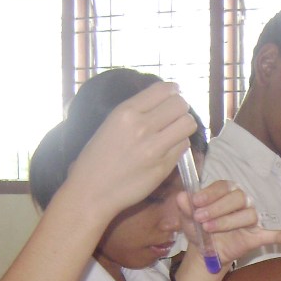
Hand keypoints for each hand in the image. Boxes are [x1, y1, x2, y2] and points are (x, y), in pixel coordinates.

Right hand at [67, 82, 196, 217]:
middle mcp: (142, 127)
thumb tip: (164, 99)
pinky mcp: (164, 166)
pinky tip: (168, 149)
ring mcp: (154, 148)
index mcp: (126, 112)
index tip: (173, 96)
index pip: (164, 90)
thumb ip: (136, 111)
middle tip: (174, 117)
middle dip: (181, 109)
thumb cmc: (97, 157)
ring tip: (174, 132)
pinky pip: (183, 146)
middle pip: (181, 105)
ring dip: (184, 126)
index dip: (173, 91)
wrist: (92, 191)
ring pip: (187, 124)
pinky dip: (180, 145)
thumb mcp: (111, 124)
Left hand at [184, 179, 280, 265]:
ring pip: (249, 215)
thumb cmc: (199, 228)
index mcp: (226, 193)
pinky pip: (272, 235)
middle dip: (218, 208)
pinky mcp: (256, 236)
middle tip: (201, 219)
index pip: (224, 186)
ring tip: (210, 229)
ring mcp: (250, 219)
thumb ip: (185, 207)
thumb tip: (181, 197)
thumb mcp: (187, 218)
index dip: (210, 193)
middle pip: (238, 198)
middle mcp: (241, 202)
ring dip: (228, 222)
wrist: (204, 251)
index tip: (195, 203)